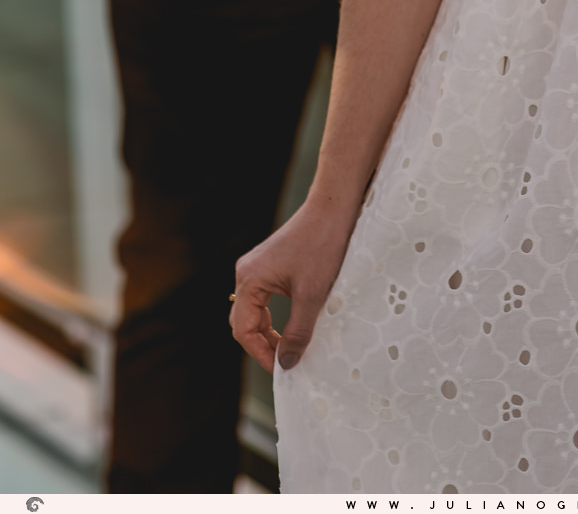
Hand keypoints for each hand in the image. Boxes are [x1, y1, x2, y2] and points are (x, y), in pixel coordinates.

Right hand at [231, 202, 353, 373]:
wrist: (333, 207)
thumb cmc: (322, 246)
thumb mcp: (312, 295)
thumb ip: (297, 332)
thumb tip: (287, 364)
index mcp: (249, 279)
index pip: (243, 330)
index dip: (261, 354)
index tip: (282, 371)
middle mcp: (246, 272)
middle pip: (244, 321)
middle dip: (263, 345)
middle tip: (286, 363)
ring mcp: (257, 266)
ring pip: (255, 311)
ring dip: (269, 332)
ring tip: (290, 347)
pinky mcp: (270, 262)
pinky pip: (264, 298)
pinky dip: (275, 316)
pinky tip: (293, 324)